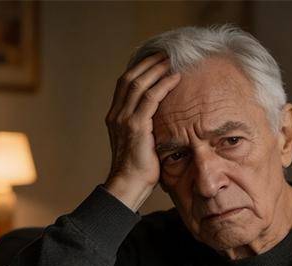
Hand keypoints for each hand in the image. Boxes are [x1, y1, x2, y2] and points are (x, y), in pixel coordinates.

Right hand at [103, 52, 180, 210]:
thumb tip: (162, 121)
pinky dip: (163, 85)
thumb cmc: (139, 170)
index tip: (155, 60)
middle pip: (130, 78)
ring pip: (139, 84)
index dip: (140, 69)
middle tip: (165, 53)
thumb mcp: (141, 144)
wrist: (128, 186)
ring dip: (156, 69)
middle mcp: (116, 114)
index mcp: (115, 117)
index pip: (125, 84)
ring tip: (171, 60)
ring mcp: (124, 119)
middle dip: (148, 63)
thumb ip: (146, 128)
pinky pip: (150, 98)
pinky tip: (175, 78)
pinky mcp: (136, 126)